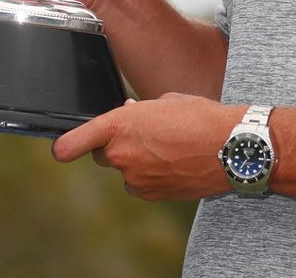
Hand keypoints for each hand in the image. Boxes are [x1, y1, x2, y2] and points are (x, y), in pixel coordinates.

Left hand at [53, 93, 242, 201]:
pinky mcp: (152, 194)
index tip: (63, 148)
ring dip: (138, 161)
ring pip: (125, 170)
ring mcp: (136, 179)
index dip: (64, 146)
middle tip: (144, 133)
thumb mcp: (165, 101)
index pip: (71, 144)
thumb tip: (126, 116)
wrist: (232, 147)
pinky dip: (152, 175)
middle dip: (116, 145)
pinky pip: (142, 184)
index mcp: (119, 126)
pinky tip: (175, 161)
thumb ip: (137, 111)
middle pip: (102, 155)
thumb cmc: (201, 117)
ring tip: (169, 147)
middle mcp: (121, 155)